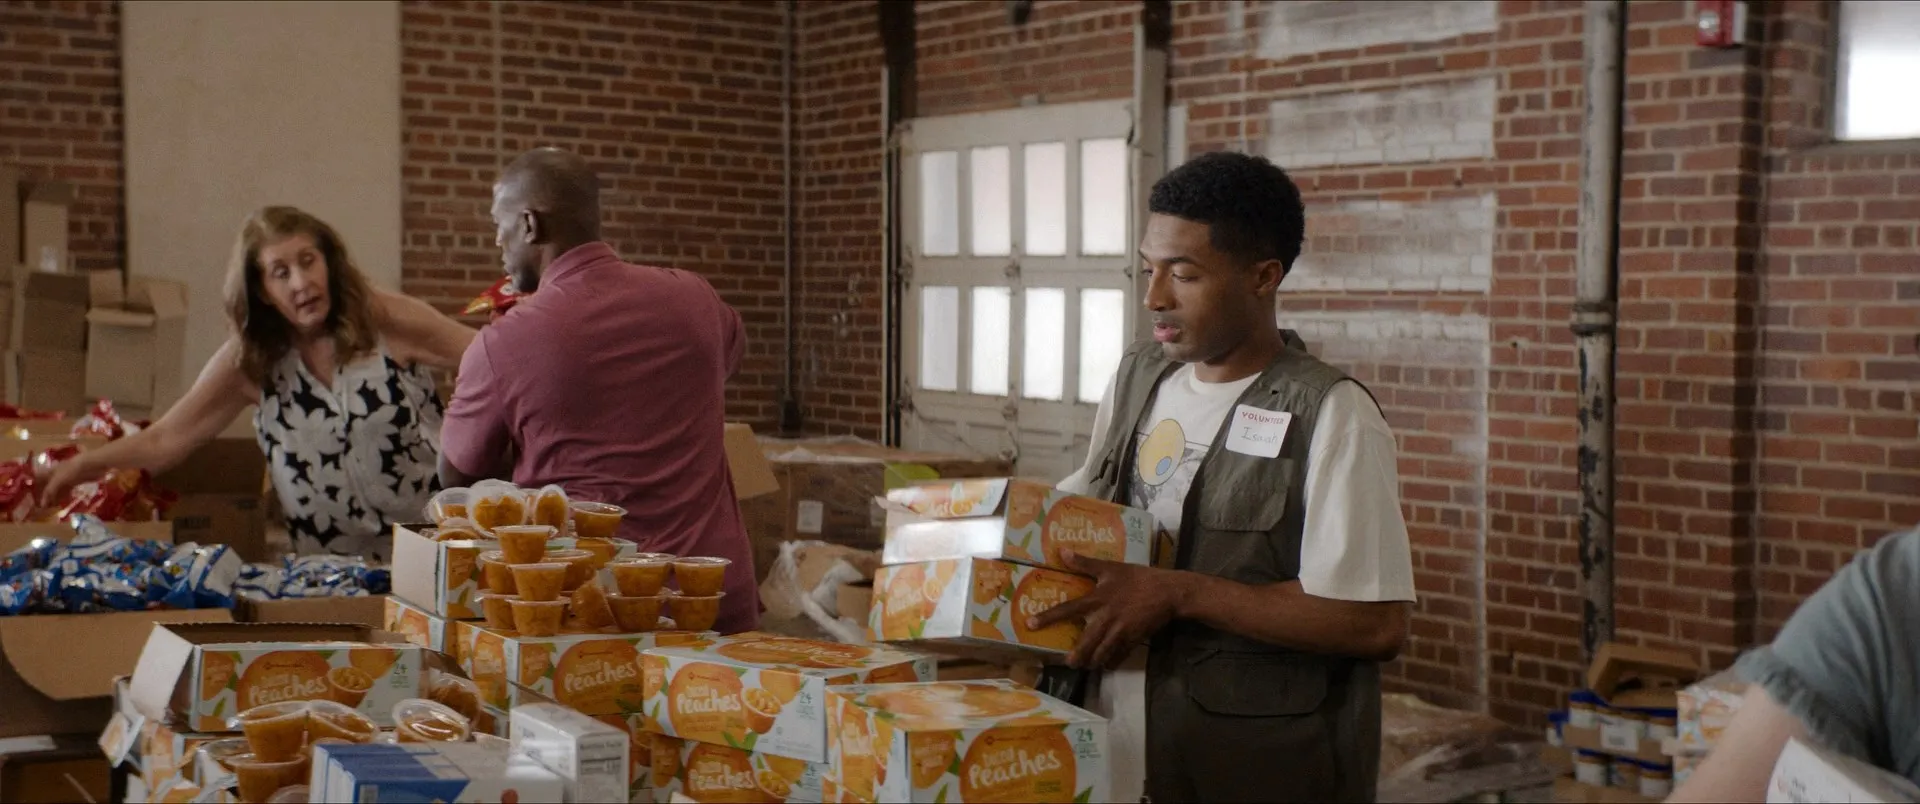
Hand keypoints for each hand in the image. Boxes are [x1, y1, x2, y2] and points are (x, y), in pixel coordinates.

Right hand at [35, 456, 90, 507]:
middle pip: (49, 484)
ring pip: (59, 488)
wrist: (91, 465)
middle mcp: (57, 473)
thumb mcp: (58, 480)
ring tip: (52, 507)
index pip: (39, 478)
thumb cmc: (72, 470)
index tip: (32, 497)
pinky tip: (63, 502)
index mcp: (51, 470)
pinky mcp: (77, 481)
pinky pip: (68, 489)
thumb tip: (42, 505)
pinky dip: (65, 496)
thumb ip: (50, 491)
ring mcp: (67, 477)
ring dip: (55, 496)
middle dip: (46, 494)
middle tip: (43, 506)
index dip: (36, 487)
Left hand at [1026, 549, 1187, 669]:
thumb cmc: (1138, 578)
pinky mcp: (1133, 640)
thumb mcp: (1111, 567)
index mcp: (1098, 599)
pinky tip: (1108, 664)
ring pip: (1102, 654)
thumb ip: (1085, 563)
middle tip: (1069, 662)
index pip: (1068, 609)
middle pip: (1086, 643)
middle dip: (1076, 657)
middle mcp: (1106, 618)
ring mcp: (1120, 631)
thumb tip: (1062, 551)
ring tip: (1087, 665)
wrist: (1168, 592)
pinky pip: (1119, 656)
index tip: (1030, 625)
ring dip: (1093, 662)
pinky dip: (1112, 662)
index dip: (1048, 617)